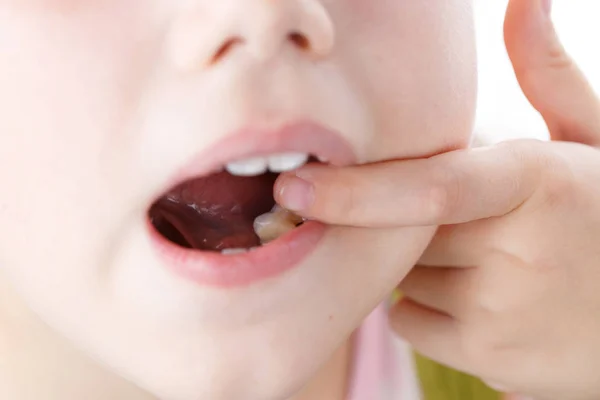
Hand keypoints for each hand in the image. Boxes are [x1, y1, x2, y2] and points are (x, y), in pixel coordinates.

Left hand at [274, 0, 599, 397]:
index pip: (433, 188)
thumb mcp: (594, 143)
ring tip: (483, 257)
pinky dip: (421, 305)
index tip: (293, 185)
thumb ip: (548, 75)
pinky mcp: (490, 360)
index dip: (356, 191)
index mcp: (541, 182)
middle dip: (404, 219)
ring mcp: (504, 315)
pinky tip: (476, 295)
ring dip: (418, 262)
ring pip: (402, 277)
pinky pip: (408, 321)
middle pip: (402, 231)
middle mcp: (521, 251)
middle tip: (458, 216)